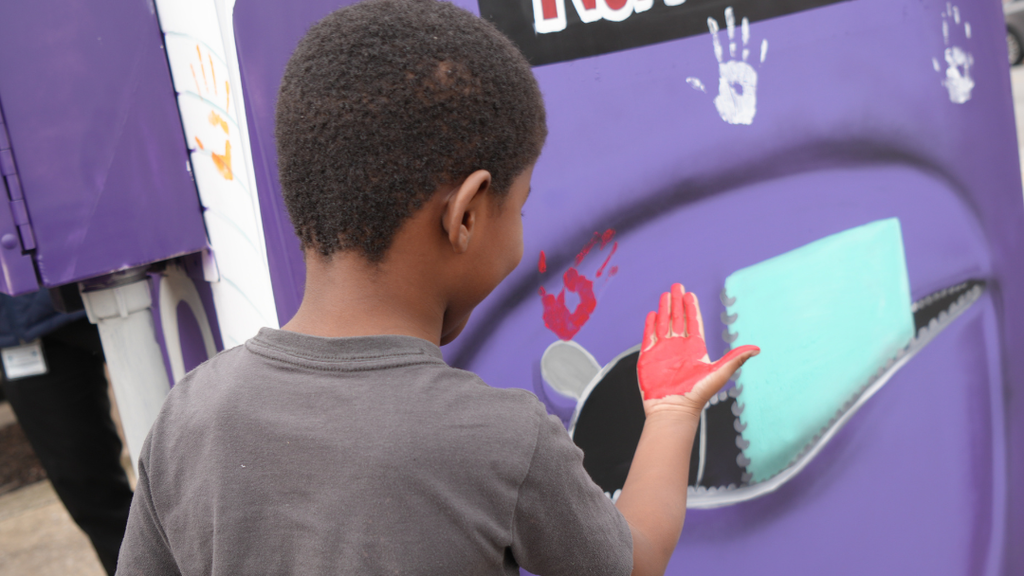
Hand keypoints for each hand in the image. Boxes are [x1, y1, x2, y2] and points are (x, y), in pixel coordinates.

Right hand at [637, 283, 757, 413]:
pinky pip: (649, 336)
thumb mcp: (718, 373)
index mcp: (695, 349)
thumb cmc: (697, 394)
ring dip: (664, 309)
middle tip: (676, 286)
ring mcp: (663, 351)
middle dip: (677, 303)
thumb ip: (735, 359)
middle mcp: (679, 347)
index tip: (690, 294)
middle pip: (678, 319)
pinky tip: (652, 314)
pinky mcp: (648, 357)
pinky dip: (650, 324)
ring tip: (665, 295)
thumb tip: (757, 349)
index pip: (693, 323)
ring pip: (663, 324)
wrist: (673, 409)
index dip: (691, 308)